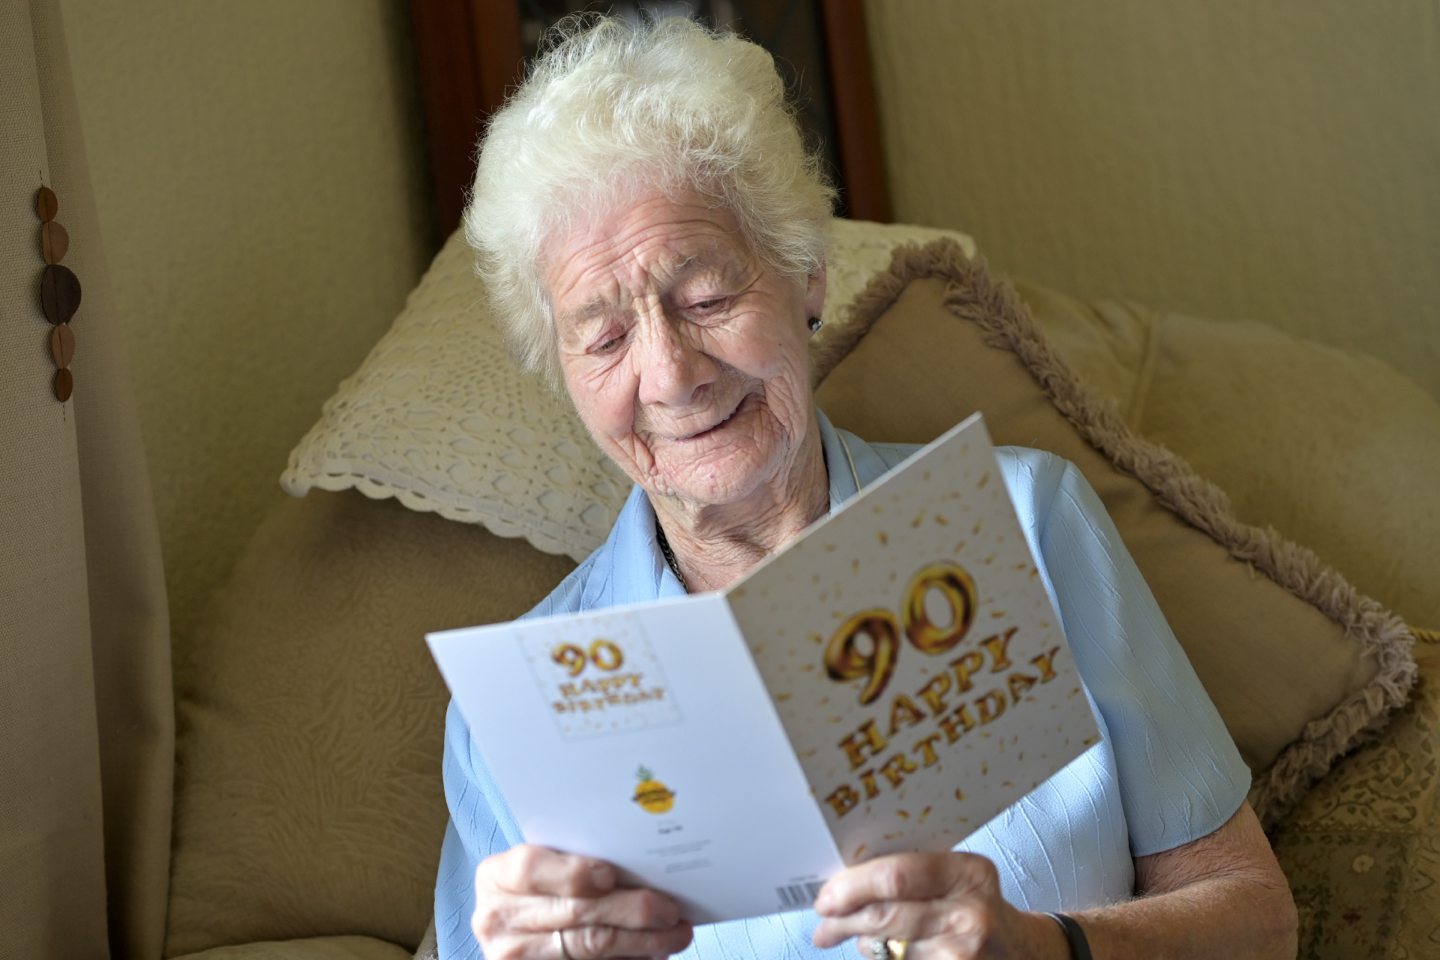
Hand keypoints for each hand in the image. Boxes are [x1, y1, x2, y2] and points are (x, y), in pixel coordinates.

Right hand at [473, 844, 693, 959]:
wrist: (516, 928)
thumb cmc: (539, 888)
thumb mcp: (542, 866)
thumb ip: (574, 860)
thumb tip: (641, 865)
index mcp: (497, 877)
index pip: (532, 868)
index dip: (573, 871)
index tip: (611, 874)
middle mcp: (498, 919)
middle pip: (575, 912)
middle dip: (632, 909)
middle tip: (670, 908)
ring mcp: (514, 956)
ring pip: (590, 946)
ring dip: (642, 941)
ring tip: (675, 934)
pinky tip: (653, 953)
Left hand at [811, 852, 1066, 959]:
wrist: (1024, 952)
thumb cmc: (976, 906)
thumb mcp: (957, 877)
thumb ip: (912, 872)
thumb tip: (844, 880)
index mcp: (968, 873)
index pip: (895, 875)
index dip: (852, 887)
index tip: (826, 895)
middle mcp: (970, 914)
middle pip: (885, 916)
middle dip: (843, 920)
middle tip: (823, 924)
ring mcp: (963, 954)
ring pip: (886, 951)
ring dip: (860, 944)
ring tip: (852, 936)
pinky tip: (883, 953)